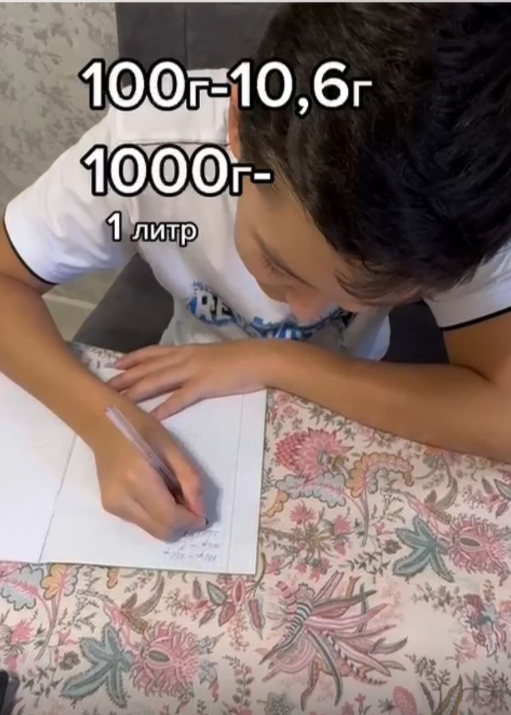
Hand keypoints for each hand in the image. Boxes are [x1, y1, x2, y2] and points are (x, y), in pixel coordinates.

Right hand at [91, 399, 205, 539]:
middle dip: (182, 525)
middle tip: (192, 505)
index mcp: (137, 479)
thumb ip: (189, 479)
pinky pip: (142, 522)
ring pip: (152, 530)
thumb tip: (200, 511)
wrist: (102, 425)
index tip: (204, 516)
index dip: (190, 521)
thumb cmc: (140, 428)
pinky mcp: (110, 508)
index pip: (169, 517)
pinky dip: (157, 516)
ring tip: (174, 495)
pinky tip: (159, 494)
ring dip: (170, 521)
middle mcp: (121, 499)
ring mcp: (113, 506)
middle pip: (160, 531)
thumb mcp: (171, 447)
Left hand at [109, 341, 272, 419]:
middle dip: (125, 378)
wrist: (261, 358)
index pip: (153, 353)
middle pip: (148, 368)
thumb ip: (195, 361)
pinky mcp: (204, 385)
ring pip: (158, 380)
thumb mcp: (212, 355)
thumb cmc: (240, 358)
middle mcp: (185, 358)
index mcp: (187, 350)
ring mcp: (193, 371)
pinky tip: (153, 416)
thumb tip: (183, 370)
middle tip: (104, 387)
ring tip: (119, 401)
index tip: (114, 364)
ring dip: (136, 391)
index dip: (133, 359)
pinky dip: (165, 407)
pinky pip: (180, 398)